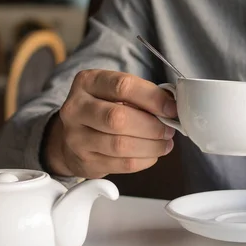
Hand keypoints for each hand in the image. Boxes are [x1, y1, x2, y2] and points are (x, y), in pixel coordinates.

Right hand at [44, 70, 177, 177]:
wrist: (73, 137)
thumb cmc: (103, 109)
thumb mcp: (116, 93)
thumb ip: (142, 96)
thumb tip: (172, 107)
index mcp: (88, 82)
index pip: (123, 86)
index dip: (152, 98)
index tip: (172, 109)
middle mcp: (75, 108)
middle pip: (118, 118)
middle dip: (151, 126)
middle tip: (169, 130)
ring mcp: (75, 137)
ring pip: (119, 144)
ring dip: (150, 146)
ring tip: (164, 143)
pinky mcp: (83, 161)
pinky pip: (121, 164)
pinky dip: (143, 160)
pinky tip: (152, 154)